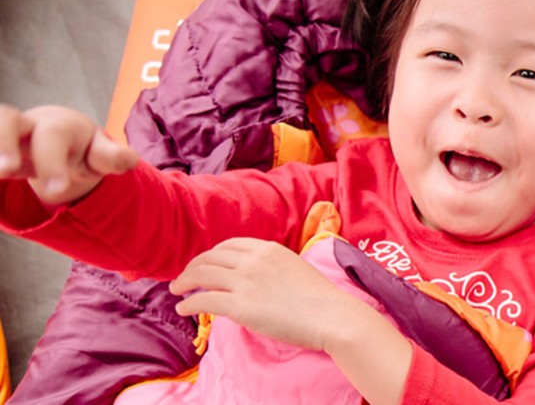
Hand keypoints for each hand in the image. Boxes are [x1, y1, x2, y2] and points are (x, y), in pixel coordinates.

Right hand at [0, 104, 137, 204]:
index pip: (51, 139)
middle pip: (6, 119)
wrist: (54, 134)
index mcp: (56, 127)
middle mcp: (24, 125)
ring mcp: (3, 133)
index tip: (58, 190)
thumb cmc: (79, 147)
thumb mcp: (97, 153)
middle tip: (6, 172)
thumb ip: (111, 158)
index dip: (53, 163)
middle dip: (3, 143)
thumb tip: (131, 161)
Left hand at [170, 238, 368, 351]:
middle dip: (191, 267)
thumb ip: (272, 268)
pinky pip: (203, 301)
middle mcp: (253, 261)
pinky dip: (188, 303)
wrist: (332, 316)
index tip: (203, 264)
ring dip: (183, 282)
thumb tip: (256, 280)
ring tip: (176, 290)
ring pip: (201, 275)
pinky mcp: (240, 306)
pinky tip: (183, 308)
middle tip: (182, 278)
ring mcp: (245, 282)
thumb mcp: (295, 269)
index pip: (228, 245)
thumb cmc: (322, 299)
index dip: (210, 255)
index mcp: (268, 249)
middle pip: (209, 258)